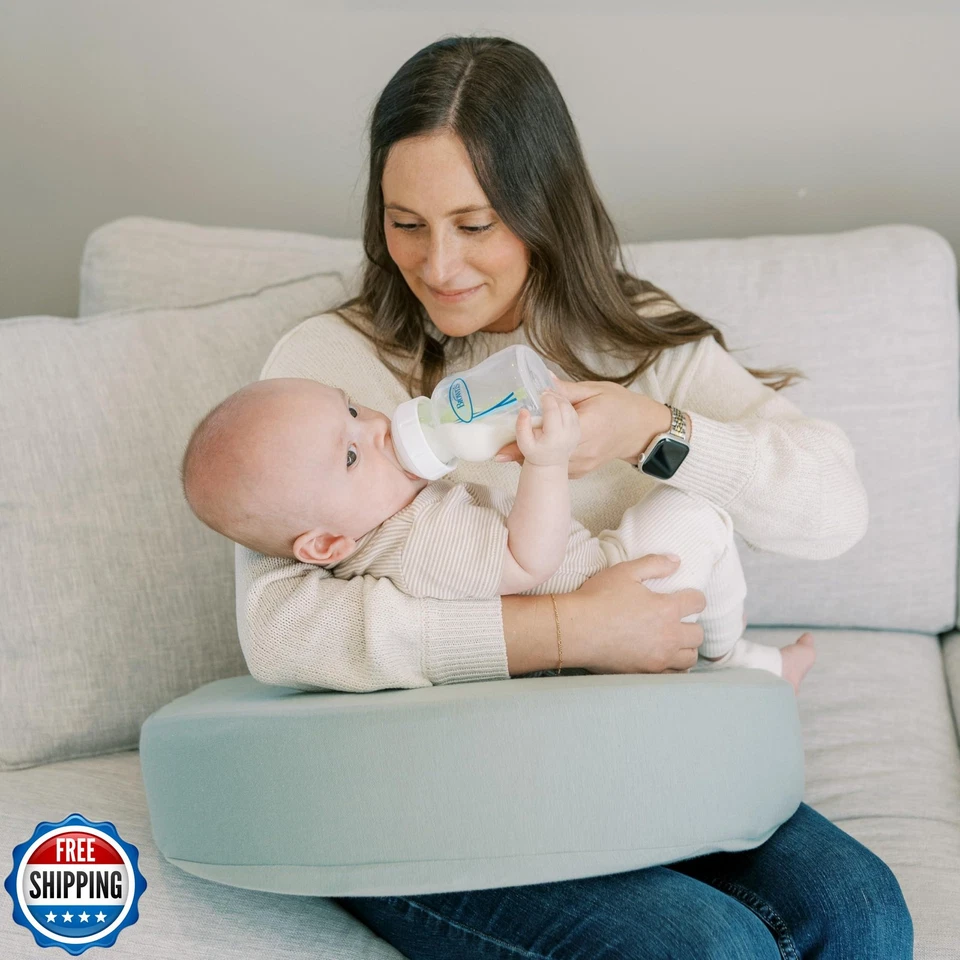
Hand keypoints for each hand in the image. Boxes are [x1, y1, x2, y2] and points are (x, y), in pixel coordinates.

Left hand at [496, 374, 671, 478]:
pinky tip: (533, 451)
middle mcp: (582, 452)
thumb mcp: (595, 390)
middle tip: (496, 449)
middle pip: (544, 456)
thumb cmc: (621, 406)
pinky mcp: (580, 472)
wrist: (643, 431)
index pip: (550, 436)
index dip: (525, 438)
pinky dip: (543, 460)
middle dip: (520, 451)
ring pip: (548, 465)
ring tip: (509, 449)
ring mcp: (581, 465)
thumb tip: (540, 379)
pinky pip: (556, 468)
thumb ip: (566, 390)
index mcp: (586, 428)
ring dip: (529, 457)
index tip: (503, 443)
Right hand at [559, 554, 705, 672]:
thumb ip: (654, 564)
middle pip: (698, 634)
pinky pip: (673, 675)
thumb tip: (677, 561)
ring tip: (672, 640)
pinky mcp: (646, 673)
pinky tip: (661, 657)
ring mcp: (658, 658)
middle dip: (691, 624)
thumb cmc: (597, 598)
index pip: (698, 602)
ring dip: (685, 647)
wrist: (574, 630)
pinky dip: (673, 666)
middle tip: (677, 620)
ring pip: (690, 658)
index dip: (694, 597)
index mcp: (667, 609)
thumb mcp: (625, 572)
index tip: (686, 597)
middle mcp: (668, 636)